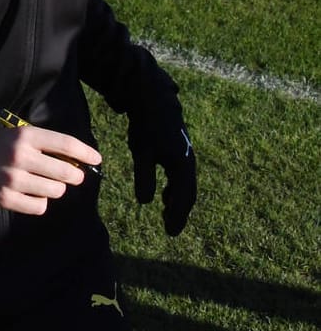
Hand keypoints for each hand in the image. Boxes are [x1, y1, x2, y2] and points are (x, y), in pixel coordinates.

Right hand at [0, 126, 98, 214]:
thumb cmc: (0, 146)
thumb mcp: (20, 136)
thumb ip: (47, 146)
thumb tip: (79, 163)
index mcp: (26, 136)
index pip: (66, 144)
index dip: (86, 153)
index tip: (96, 160)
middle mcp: (20, 157)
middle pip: (66, 172)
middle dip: (74, 176)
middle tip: (71, 176)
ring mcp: (13, 179)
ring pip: (56, 191)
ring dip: (55, 189)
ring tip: (44, 184)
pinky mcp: (6, 198)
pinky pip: (39, 206)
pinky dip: (40, 202)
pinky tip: (31, 194)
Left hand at [128, 111, 195, 235]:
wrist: (153, 99)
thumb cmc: (146, 126)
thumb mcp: (142, 152)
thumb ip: (144, 177)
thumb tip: (145, 203)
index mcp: (182, 165)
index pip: (184, 198)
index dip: (178, 216)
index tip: (171, 232)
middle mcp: (189, 162)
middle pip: (187, 193)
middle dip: (179, 212)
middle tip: (170, 229)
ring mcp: (186, 155)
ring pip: (185, 184)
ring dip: (177, 200)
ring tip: (167, 214)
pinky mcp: (179, 150)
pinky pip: (181, 176)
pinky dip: (175, 188)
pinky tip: (165, 195)